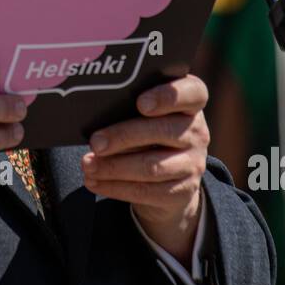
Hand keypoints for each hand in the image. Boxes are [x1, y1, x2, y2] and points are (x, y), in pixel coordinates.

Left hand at [81, 73, 209, 263]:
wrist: (169, 178)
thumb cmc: (148, 134)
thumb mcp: (145, 117)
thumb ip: (129, 109)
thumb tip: (93, 116)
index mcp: (191, 104)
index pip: (193, 92)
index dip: (168, 96)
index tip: (140, 103)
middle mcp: (197, 132)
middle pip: (164, 130)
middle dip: (124, 136)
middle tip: (96, 142)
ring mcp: (193, 163)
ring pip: (152, 166)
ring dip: (114, 166)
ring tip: (88, 164)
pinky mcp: (182, 191)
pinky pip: (146, 191)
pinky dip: (114, 187)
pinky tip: (94, 181)